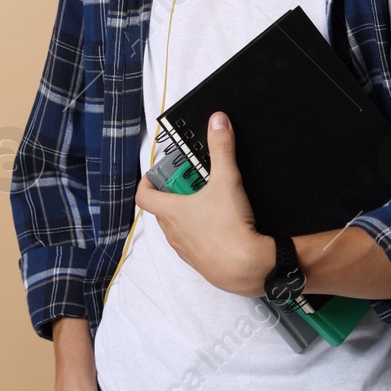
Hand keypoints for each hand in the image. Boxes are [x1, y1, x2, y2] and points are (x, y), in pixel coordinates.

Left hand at [134, 111, 272, 297]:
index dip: (147, 182)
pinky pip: (192, 242)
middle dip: (175, 192)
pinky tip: (220, 223)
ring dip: (187, 212)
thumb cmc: (229, 228)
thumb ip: (221, 148)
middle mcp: (173, 232)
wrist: (246, 268)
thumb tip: (218, 121)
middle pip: (163, 208)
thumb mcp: (226, 180)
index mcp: (171, 212)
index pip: (143, 196)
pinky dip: (199, 230)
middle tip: (195, 180)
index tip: (159, 173)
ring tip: (210, 200)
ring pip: (177, 226)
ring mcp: (185, 249)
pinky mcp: (200, 261)